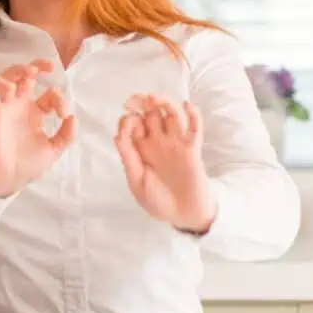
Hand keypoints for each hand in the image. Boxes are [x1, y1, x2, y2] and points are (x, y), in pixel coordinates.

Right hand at [0, 59, 75, 197]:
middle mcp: (21, 106)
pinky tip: (11, 89)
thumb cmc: (28, 164)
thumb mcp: (54, 148)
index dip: (58, 99)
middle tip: (48, 67)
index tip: (63, 114)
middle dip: (36, 66)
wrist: (9, 179)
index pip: (49, 95)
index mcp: (36, 113)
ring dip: (18, 70)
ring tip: (30, 73)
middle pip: (25, 75)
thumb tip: (73, 116)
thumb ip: (67, 134)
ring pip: (7, 77)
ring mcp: (7, 107)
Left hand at [114, 94, 215, 232]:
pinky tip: (187, 105)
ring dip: (165, 103)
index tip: (127, 120)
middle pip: (151, 115)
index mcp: (141, 150)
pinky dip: (193, 115)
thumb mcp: (136, 182)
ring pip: (171, 116)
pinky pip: (194, 128)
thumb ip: (128, 158)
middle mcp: (158, 142)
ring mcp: (176, 143)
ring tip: (156, 98)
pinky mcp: (192, 148)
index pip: (133, 125)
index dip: (128, 119)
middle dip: (144, 105)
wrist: (183, 215)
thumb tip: (117, 134)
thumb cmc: (157, 201)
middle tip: (139, 99)